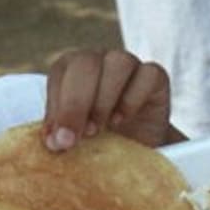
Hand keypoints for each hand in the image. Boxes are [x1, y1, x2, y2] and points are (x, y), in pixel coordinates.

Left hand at [43, 49, 174, 151]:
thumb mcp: (75, 138)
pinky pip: (148, 74)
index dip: (56, 106)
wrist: (138, 150)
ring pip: (118, 62)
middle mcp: (99, 60)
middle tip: (72, 139)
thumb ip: (62, 134)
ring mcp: (129, 65)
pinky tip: (120, 121)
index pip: (60, 72)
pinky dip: (132, 98)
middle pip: (86, 63)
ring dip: (103, 98)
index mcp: (71, 68)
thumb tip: (53, 141)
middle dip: (75, 104)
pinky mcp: (155, 77)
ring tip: (96, 131)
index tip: (56, 141)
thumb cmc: (99, 140)